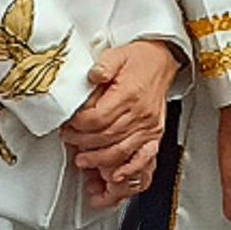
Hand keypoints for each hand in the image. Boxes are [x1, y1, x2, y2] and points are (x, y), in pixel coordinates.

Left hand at [62, 41, 178, 206]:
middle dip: (82, 142)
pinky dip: (130, 168)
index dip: (78, 125)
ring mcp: (149, 125)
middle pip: (106, 137)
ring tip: (83, 159)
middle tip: (69, 139)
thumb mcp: (116, 55)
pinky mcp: (154, 133)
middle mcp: (141, 113)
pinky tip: (116, 175)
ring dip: (98, 159)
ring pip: (120, 150)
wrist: (162, 60)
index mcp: (130, 94)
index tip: (68, 124)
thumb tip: (91, 76)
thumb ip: (103, 66)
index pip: (98, 118)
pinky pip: (144, 156)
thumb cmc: (139, 59)